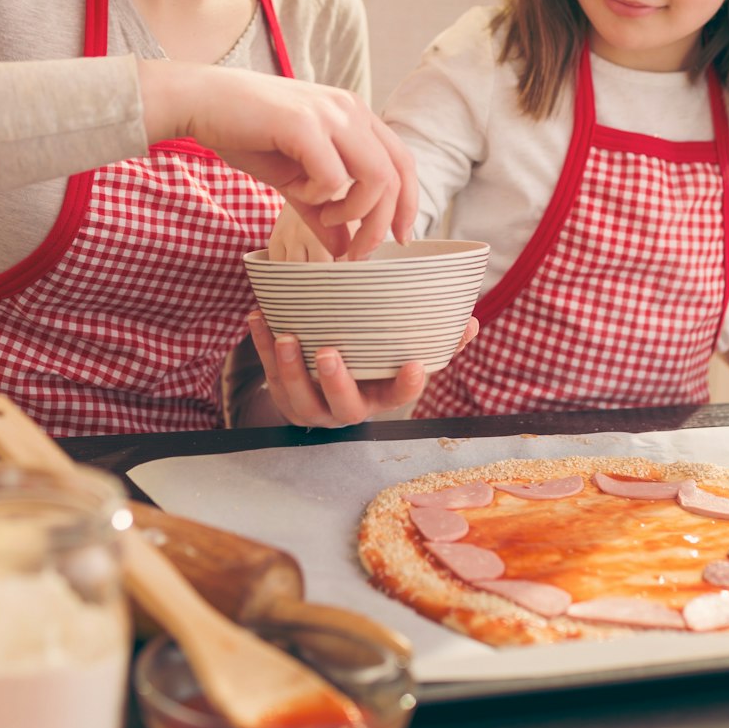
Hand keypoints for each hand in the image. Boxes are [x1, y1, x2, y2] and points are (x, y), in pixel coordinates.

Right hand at [140, 61, 414, 259]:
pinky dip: (318, 197)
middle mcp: (350, 108)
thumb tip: (345, 249)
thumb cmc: (245, 134)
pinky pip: (333, 178)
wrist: (200, 101)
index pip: (402, 162)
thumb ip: (323, 211)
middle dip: (381, 223)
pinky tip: (295, 189)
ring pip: (375, 177)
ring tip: (324, 215)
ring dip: (354, 211)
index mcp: (354, 115)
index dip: (408, 203)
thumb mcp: (292, 179)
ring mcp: (330, 113)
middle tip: (358, 252)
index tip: (399, 237)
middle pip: (395, 175)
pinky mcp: (305, 124)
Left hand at [247, 311, 479, 427]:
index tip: (415, 365)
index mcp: (380, 397)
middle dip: (336, 381)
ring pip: (300, 395)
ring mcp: (314, 408)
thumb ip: (437, 344)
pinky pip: (270, 376)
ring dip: (290, 367)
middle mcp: (348, 410)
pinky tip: (259, 318)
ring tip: (284, 335)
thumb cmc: (372, 369)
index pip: (400, 397)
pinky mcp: (285, 399)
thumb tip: (470, 323)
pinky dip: (261, 347)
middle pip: (345, 406)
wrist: (325, 393)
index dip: (408, 385)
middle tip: (329, 352)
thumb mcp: (401, 360)